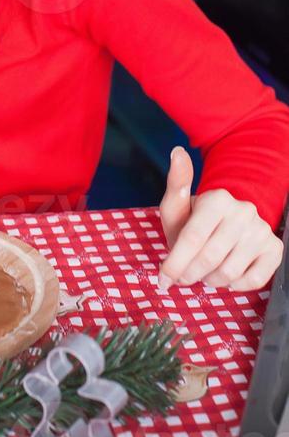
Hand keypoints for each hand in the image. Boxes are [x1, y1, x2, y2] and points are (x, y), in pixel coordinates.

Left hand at [157, 145, 283, 291]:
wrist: (222, 228)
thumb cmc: (193, 221)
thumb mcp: (176, 206)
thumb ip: (176, 185)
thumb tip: (177, 152)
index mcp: (218, 198)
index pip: (192, 238)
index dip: (175, 262)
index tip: (162, 278)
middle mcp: (243, 210)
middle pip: (209, 257)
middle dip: (190, 274)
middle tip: (183, 277)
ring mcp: (261, 230)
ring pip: (230, 272)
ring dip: (210, 280)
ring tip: (204, 272)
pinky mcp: (274, 249)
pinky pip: (254, 281)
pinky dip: (235, 285)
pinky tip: (226, 275)